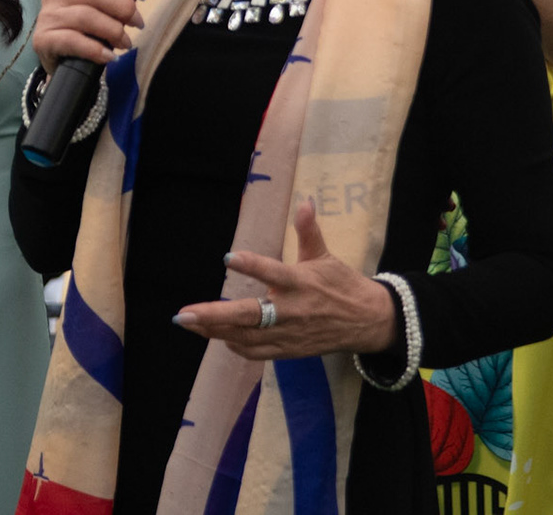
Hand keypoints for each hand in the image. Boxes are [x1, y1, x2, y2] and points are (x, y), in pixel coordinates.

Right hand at [32, 0, 142, 74]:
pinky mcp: (43, 39)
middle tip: (137, 23)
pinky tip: (109, 57)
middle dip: (123, 7)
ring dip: (113, 30)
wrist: (58, 61)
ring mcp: (48, 16)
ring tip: (125, 43)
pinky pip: (73, 41)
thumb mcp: (95, 8)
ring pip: (86, 16)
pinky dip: (96, 50)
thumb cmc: (81, 31)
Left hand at [174, 202, 396, 361]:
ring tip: (189, 322)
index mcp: (300, 282)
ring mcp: (288, 334)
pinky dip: (234, 344)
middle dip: (214, 315)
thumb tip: (305, 201)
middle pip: (250, 315)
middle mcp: (291, 311)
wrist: (367, 322)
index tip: (228, 257)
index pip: (273, 272)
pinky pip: (256, 352)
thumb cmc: (341, 284)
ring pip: (246, 336)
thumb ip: (309, 230)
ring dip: (215, 331)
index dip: (252, 265)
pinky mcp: (289, 351)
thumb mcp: (325, 255)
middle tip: (184, 313)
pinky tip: (215, 335)